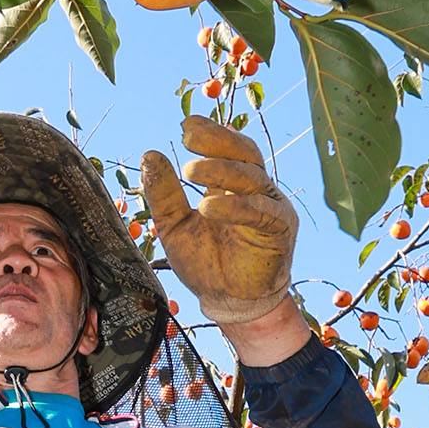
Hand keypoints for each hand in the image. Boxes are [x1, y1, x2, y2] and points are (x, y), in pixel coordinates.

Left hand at [139, 116, 299, 337]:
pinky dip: (235, 206)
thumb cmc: (204, 262)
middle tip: (189, 135)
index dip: (211, 133)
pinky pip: (260, 211)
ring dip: (220, 170)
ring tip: (190, 170)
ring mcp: (270, 207)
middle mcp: (255, 190)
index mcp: (232, 184)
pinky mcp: (278, 230)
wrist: (226, 302)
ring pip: (251, 177)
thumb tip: (150, 154)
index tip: (186, 125)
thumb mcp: (174, 226)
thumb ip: (165, 194)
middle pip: (244, 153)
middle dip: (218, 140)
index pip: (228, 148)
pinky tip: (208, 206)